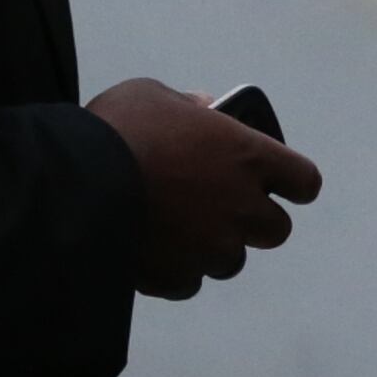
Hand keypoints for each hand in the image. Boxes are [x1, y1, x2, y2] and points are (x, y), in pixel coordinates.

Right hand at [91, 79, 322, 299]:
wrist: (72, 187)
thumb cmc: (116, 132)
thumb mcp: (153, 96)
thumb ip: (189, 105)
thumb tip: (205, 109)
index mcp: (248, 156)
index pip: (304, 180)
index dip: (293, 183)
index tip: (283, 184)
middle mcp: (241, 206)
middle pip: (275, 228)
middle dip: (254, 220)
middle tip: (222, 206)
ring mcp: (212, 247)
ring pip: (231, 259)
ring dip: (212, 246)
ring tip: (176, 226)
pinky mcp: (179, 277)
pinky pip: (190, 280)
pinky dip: (177, 269)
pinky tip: (153, 248)